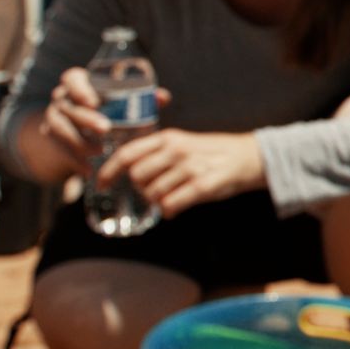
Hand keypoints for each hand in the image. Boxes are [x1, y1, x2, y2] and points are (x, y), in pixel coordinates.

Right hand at [36, 67, 172, 180]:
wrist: (77, 128)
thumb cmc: (107, 107)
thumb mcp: (121, 100)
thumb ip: (141, 97)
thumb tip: (162, 97)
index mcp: (77, 83)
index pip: (71, 78)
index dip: (79, 88)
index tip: (93, 102)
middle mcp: (62, 99)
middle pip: (68, 106)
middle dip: (86, 118)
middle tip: (105, 129)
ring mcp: (53, 119)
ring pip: (59, 129)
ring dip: (78, 141)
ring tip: (99, 151)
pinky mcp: (52, 141)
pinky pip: (59, 150)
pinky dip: (74, 161)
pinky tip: (88, 170)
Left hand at [97, 129, 265, 217]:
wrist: (248, 157)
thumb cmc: (212, 152)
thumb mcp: (182, 142)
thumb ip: (157, 152)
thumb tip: (128, 169)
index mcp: (168, 138)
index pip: (128, 153)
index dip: (109, 170)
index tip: (100, 183)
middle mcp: (176, 150)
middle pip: (138, 176)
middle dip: (140, 189)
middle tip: (152, 191)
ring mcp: (189, 168)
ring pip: (153, 193)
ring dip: (157, 201)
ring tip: (169, 198)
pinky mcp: (202, 186)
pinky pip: (171, 205)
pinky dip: (169, 211)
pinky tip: (175, 208)